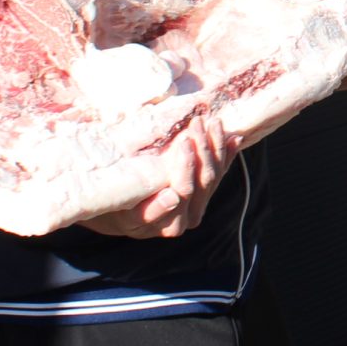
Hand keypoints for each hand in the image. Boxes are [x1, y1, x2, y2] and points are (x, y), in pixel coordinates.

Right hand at [79, 111, 238, 238]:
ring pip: (214, 176)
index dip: (186, 166)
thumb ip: (144, 206)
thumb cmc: (113, 206)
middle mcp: (188, 219)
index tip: (183, 141)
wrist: (116, 214)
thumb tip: (173, 197)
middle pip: (203, 182)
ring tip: (212, 122)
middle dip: (202, 149)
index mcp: (168, 223)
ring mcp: (198, 207)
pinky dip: (226, 154)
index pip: (184, 191)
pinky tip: (233, 137)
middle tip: (196, 123)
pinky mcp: (204, 196)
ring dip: (215, 147)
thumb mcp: (121, 206)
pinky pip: (220, 173)